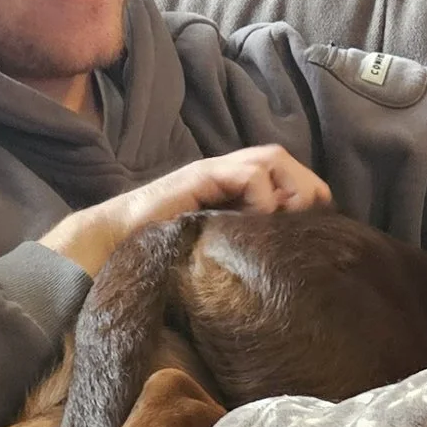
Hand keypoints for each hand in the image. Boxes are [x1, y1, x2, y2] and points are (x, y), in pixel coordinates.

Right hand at [40, 144, 331, 275]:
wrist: (110, 248)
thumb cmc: (161, 261)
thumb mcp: (216, 256)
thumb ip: (245, 248)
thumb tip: (290, 267)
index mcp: (233, 193)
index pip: (288, 179)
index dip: (310, 199)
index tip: (317, 233)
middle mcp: (226, 176)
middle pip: (284, 161)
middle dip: (307, 190)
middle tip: (310, 226)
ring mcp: (212, 173)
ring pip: (271, 159)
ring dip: (289, 189)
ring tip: (287, 222)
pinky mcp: (200, 177)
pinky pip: (250, 175)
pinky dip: (263, 198)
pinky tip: (254, 223)